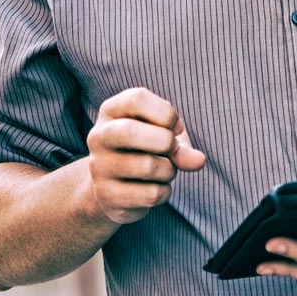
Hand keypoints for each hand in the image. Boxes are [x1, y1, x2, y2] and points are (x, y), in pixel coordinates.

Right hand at [84, 87, 205, 224]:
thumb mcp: (163, 138)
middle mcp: (98, 136)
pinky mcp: (107, 196)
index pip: (136, 99)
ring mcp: (99, 168)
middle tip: (172, 149)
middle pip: (129, 131)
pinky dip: (164, 192)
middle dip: (164, 141)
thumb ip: (181, 145)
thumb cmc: (143, 151)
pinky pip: (150, 194)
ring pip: (147, 166)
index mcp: (111, 111)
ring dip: (169, 170)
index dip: (166, 113)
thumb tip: (198, 160)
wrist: (112, 188)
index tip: (174, 127)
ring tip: (165, 171)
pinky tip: (155, 189)